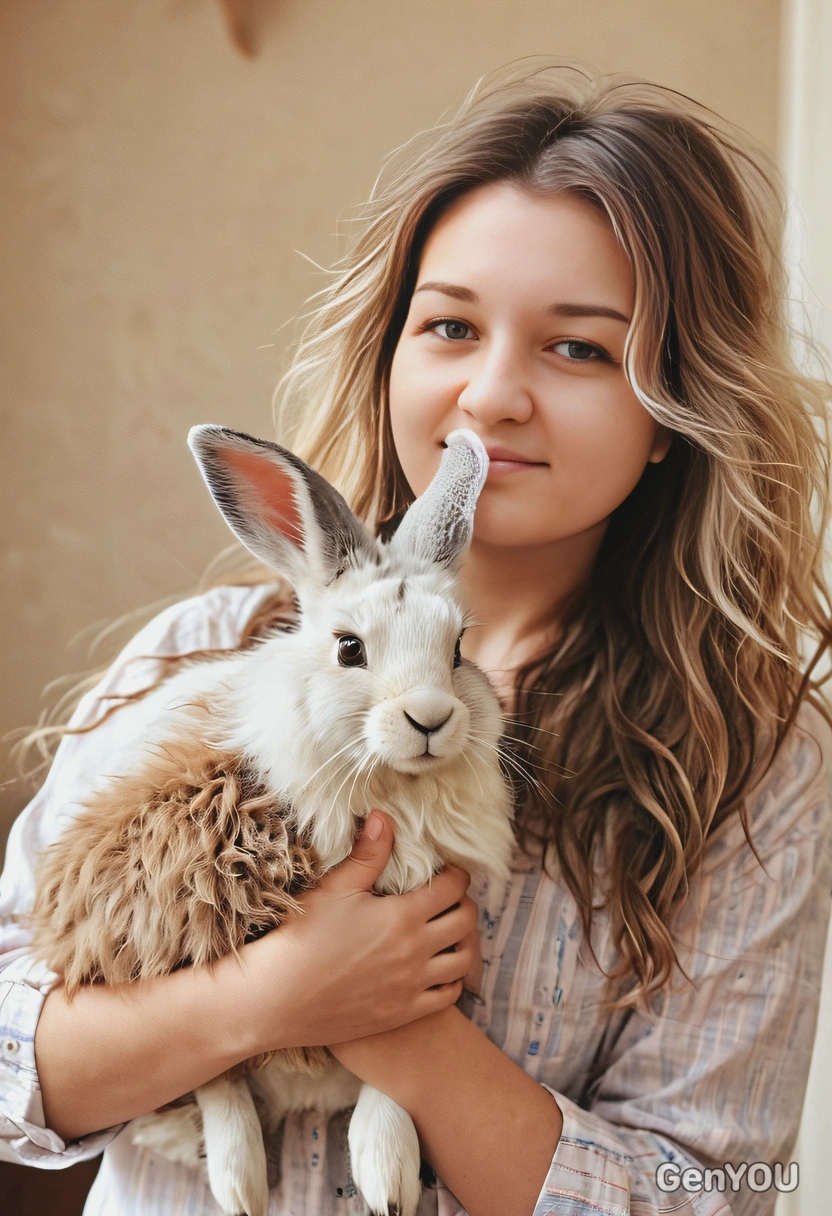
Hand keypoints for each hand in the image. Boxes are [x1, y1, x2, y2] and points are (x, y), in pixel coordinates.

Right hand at [242, 811, 478, 1051]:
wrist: (276, 998)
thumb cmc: (302, 937)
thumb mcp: (335, 888)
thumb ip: (367, 854)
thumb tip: (384, 817)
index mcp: (402, 917)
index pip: (453, 888)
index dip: (457, 875)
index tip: (449, 871)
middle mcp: (415, 953)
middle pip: (466, 922)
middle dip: (464, 904)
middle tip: (450, 898)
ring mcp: (411, 987)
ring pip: (463, 961)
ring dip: (463, 942)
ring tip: (449, 932)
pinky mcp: (402, 1014)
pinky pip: (447, 998)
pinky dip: (452, 981)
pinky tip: (438, 969)